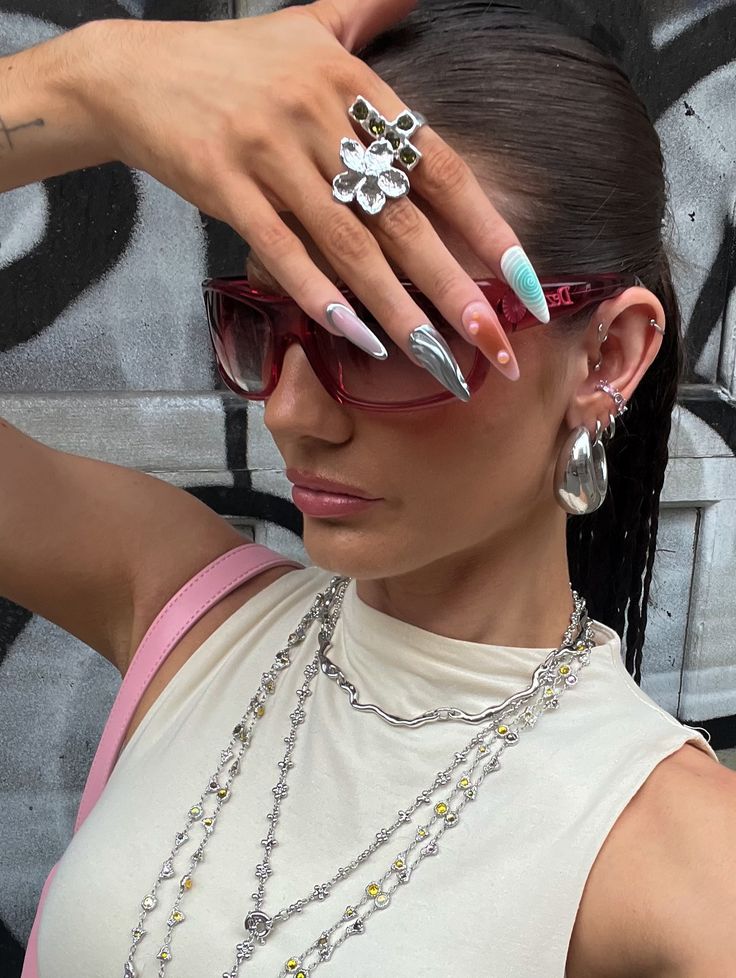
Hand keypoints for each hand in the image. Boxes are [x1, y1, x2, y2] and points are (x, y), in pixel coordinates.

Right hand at [80, 1, 543, 385]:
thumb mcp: (311, 23)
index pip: (438, 165)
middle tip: (494, 341)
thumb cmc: (231, 59)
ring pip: (347, 243)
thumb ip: (372, 13)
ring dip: (396, 307)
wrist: (133, 72)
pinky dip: (317, 292)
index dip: (485, 225)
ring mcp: (270, 152)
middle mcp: (319, 117)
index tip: (524, 279)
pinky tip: (353, 333)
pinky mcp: (225, 185)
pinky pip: (280, 247)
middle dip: (454, 287)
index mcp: (354, 83)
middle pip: (403, 217)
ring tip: (436, 356)